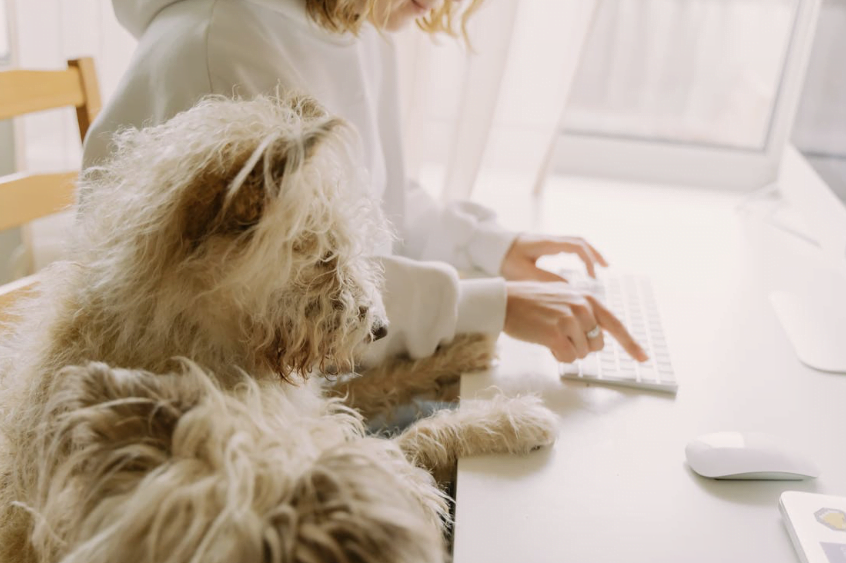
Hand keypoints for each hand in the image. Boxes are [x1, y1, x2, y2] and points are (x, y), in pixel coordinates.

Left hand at [501, 234, 608, 281]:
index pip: (576, 246)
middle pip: (580, 241)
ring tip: (599, 268)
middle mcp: (551, 240)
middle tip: (606, 268)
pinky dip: (579, 254)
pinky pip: (568, 247)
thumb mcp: (524, 272)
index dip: (588, 260)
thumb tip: (569, 288)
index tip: (592, 276)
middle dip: (595, 254)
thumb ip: (545, 280)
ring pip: (575, 242)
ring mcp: (549, 241)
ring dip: (589, 253)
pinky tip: (580, 266)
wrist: (491, 247)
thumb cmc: (505, 259)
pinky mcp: (545, 246)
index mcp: (547, 244)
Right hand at [504, 281, 647, 362]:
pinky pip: (568, 358)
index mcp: (587, 298)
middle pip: (597, 345)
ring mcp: (570, 320)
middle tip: (560, 334)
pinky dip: (557, 356)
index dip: (631, 344)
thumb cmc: (531, 303)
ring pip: (582, 354)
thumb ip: (583, 314)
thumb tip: (596, 340)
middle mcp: (582, 307)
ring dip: (566, 350)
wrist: (505, 301)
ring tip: (548, 333)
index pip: (615, 324)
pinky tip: (545, 342)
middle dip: (581, 346)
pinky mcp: (556, 334)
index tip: (644, 358)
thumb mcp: (564, 299)